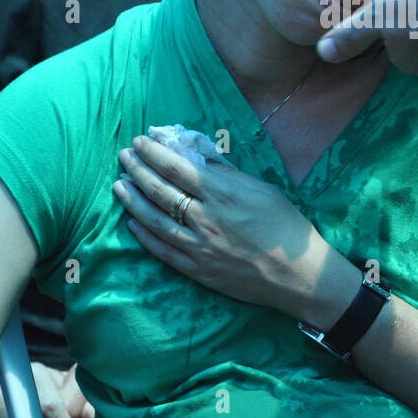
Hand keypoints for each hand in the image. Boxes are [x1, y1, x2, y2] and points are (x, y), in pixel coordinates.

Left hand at [114, 131, 360, 326]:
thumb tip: (201, 156)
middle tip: (124, 156)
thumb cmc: (286, 227)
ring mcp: (198, 247)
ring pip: (154, 219)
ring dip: (133, 200)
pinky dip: (144, 235)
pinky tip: (132, 222)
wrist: (297, 276)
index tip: (140, 141)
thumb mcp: (263, 190)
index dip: (154, 153)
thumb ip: (228, 174)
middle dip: (138, 170)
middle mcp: (205, 219)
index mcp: (223, 194)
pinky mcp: (198, 270)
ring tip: (119, 184)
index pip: (177, 167)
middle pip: (160, 190)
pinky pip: (163, 250)